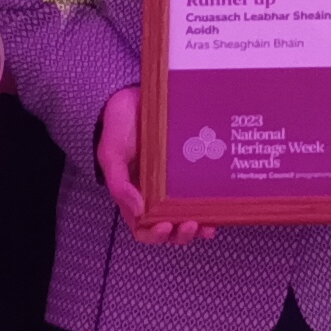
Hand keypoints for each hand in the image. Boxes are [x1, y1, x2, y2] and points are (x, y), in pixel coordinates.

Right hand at [97, 85, 214, 246]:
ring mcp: (173, 183)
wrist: (132, 96)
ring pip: (188, 214)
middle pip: (170, 227)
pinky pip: (201, 191)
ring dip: (199, 225)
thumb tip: (138, 213)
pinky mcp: (189, 169)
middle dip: (181, 233)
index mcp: (133, 195)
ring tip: (209, 225)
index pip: (143, 228)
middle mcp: (155, 194)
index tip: (166, 226)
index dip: (155, 234)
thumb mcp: (111, 154)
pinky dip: (210, 204)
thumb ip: (119, 184)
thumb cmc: (117, 126)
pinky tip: (219, 205)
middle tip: (192, 225)